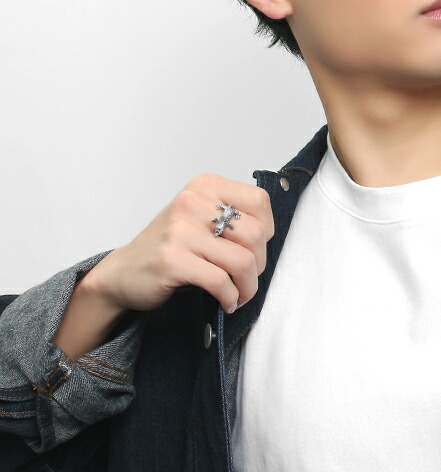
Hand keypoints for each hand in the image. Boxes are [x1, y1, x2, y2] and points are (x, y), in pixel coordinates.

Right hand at [83, 173, 274, 314]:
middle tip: (246, 277)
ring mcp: (181, 230)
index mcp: (205, 186)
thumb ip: (233, 218)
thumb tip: (268, 239)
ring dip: (247, 286)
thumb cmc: (171, 247)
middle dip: (259, 264)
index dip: (267, 229)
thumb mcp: (201, 218)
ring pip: (243, 261)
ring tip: (238, 294)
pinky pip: (220, 282)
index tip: (256, 248)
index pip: (260, 201)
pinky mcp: (172, 259)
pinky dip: (230, 297)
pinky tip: (226, 302)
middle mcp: (193, 202)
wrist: (123, 272)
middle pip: (256, 234)